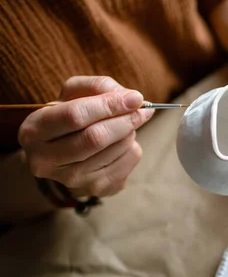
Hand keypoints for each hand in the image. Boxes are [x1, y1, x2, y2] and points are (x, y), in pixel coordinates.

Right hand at [18, 76, 152, 197]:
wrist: (64, 156)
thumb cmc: (70, 118)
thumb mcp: (74, 95)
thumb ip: (99, 87)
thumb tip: (133, 98)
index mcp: (35, 131)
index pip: (75, 116)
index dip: (108, 105)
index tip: (135, 98)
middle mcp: (47, 160)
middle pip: (96, 138)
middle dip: (125, 120)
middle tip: (143, 110)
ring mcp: (72, 179)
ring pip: (116, 149)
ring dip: (130, 132)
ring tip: (125, 125)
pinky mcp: (97, 188)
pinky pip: (128, 161)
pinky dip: (133, 146)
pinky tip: (122, 142)